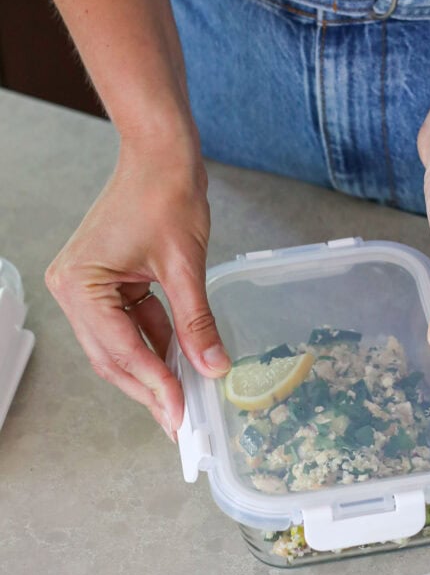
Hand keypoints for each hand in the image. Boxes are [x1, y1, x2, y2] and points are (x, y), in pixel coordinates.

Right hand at [45, 135, 230, 438]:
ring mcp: (85, 285)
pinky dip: (154, 341)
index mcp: (80, 284)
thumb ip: (196, 323)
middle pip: (112, 355)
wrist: (161, 153)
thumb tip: (212, 368)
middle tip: (182, 421)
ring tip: (185, 398)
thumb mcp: (185, 266)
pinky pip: (128, 323)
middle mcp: (72, 288)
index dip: (154, 385)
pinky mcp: (103, 281)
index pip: (119, 350)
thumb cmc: (166, 194)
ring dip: (153, 368)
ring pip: (120, 345)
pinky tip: (180, 362)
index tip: (181, 416)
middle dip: (150, 387)